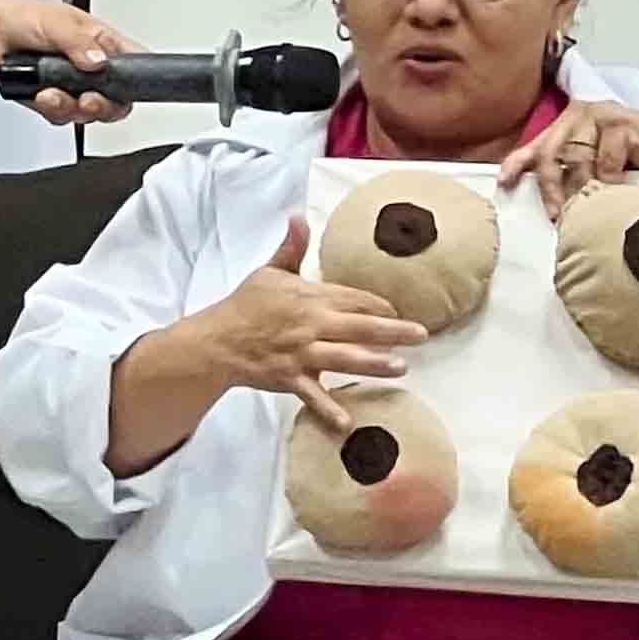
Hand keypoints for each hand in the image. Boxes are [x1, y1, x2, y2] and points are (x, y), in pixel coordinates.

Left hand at [0, 0, 134, 125]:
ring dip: (70, 107)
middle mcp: (93, 69)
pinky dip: (52, 110)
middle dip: (102, 106)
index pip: (137, 66)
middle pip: (117, 102)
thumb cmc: (24, 18)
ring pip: (88, 114)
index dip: (138, 82)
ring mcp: (74, 89)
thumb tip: (98, 61)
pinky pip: (63, 118)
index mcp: (104, 44)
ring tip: (51, 92)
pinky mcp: (54, 103)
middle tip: (88, 99)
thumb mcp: (56, 23)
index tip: (124, 89)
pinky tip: (41, 95)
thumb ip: (79, 43)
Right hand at [185, 216, 423, 430]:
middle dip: (393, 331)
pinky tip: (348, 423)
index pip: (352, 298)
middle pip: (358, 327)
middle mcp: (310, 324)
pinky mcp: (290, 378)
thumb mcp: (270, 271)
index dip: (377, 305)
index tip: (396, 311)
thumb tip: (299, 216)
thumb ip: (292, 247)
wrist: (217, 340)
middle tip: (421, 335)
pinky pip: (313, 396)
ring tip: (401, 368)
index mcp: (308, 297)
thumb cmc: (246, 305)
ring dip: (373, 363)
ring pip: (344, 358)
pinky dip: (328, 409)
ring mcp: (301, 353)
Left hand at [503, 103, 638, 215]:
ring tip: (590, 204)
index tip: (504, 182)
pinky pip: (606, 160)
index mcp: (571, 122)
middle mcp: (582, 113)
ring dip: (582, 187)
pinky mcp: (623, 124)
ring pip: (577, 158)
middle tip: (556, 214)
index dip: (519, 162)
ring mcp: (602, 115)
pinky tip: (620, 188)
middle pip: (552, 152)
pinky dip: (611, 179)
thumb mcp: (598, 164)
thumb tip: (550, 200)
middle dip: (550, 187)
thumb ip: (574, 172)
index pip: (538, 143)